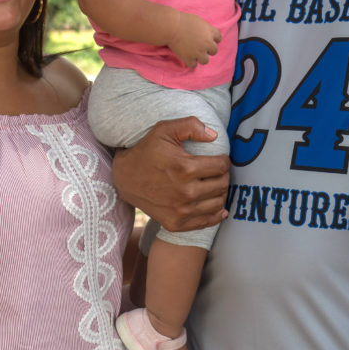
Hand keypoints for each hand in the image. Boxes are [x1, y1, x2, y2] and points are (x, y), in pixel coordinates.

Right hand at [111, 116, 228, 230]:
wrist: (124, 178)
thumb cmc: (146, 151)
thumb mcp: (164, 130)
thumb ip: (191, 126)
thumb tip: (214, 135)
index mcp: (185, 168)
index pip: (221, 166)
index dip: (224, 161)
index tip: (220, 159)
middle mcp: (185, 192)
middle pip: (222, 185)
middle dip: (224, 176)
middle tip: (218, 172)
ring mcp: (181, 210)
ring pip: (218, 203)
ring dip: (221, 193)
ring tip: (215, 185)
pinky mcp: (175, 223)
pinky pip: (206, 222)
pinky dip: (215, 215)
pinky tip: (218, 207)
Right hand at [167, 13, 221, 67]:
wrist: (171, 26)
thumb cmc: (183, 21)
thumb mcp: (199, 21)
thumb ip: (205, 29)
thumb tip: (206, 34)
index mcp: (210, 32)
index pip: (218, 38)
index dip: (213, 39)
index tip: (207, 40)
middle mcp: (207, 43)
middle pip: (214, 51)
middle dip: (208, 49)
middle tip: (200, 47)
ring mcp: (199, 52)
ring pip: (205, 61)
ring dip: (200, 58)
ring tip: (194, 54)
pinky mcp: (189, 59)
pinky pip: (193, 65)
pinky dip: (190, 62)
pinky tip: (187, 57)